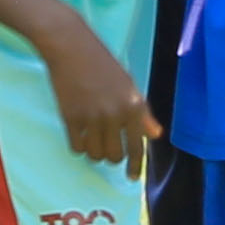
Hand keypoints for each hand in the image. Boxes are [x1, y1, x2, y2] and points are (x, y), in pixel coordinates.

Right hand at [44, 30, 159, 167]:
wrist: (71, 47)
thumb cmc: (102, 64)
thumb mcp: (128, 86)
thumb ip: (142, 113)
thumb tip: (155, 135)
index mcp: (133, 105)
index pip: (138, 147)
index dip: (136, 166)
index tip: (131, 178)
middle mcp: (114, 114)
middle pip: (114, 155)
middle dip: (110, 156)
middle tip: (105, 147)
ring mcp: (91, 116)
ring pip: (95, 154)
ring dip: (93, 152)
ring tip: (91, 140)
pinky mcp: (70, 117)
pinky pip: (76, 146)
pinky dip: (78, 146)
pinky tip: (78, 136)